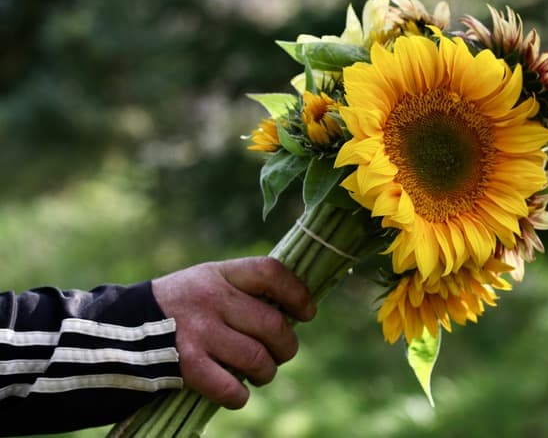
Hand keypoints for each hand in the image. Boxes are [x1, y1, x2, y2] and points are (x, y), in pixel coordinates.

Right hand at [151, 256, 315, 408]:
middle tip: (281, 353)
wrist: (119, 331)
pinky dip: (240, 396)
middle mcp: (211, 299)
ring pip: (258, 359)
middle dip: (287, 346)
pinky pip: (232, 388)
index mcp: (219, 273)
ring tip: (261, 373)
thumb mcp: (206, 282)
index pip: (271, 272)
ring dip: (267, 373)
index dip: (298, 293)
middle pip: (273, 324)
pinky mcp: (187, 365)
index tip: (307, 312)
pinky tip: (237, 392)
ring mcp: (198, 332)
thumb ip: (242, 290)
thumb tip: (292, 312)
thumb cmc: (178, 308)